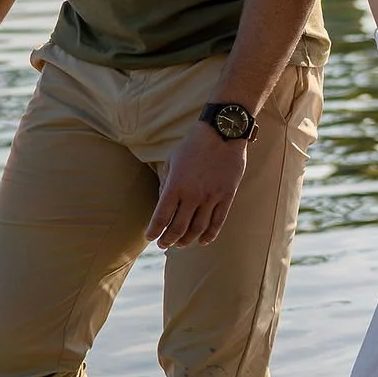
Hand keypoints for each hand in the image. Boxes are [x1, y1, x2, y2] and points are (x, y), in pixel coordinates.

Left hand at [148, 123, 248, 249]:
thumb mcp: (172, 160)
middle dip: (169, 240)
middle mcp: (193, 194)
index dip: (154, 231)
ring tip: (180, 244)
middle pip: (179, 228)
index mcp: (176, 185)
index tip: (150, 237)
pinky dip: (209, 235)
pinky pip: (218, 222)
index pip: (161, 217)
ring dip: (187, 240)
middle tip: (164, 245)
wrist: (222, 132)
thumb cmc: (193, 144)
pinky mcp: (227, 196)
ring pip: (198, 228)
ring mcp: (211, 197)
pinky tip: (202, 241)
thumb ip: (166, 184)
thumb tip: (163, 203)